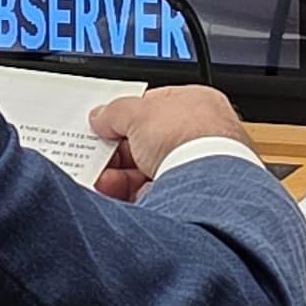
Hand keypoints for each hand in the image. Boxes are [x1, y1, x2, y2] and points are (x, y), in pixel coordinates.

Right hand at [89, 84, 248, 199]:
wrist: (207, 185)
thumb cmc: (190, 138)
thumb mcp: (138, 112)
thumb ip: (115, 112)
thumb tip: (101, 116)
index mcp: (198, 104)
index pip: (155, 107)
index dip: (125, 116)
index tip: (104, 125)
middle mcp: (201, 137)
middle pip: (147, 143)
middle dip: (118, 152)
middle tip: (98, 154)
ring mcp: (195, 171)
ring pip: (146, 172)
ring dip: (118, 176)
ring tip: (101, 177)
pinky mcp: (186, 202)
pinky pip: (149, 196)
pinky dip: (127, 194)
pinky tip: (111, 192)